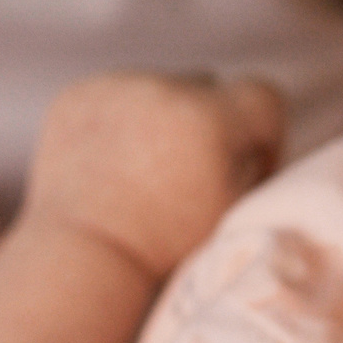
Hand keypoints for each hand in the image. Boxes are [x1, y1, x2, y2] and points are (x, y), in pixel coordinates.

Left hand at [26, 73, 286, 276]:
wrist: (84, 255)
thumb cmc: (166, 244)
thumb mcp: (234, 210)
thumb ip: (259, 167)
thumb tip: (259, 141)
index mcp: (208, 117)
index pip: (263, 95)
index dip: (264, 134)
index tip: (247, 168)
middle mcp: (162, 89)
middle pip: (209, 87)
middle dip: (212, 122)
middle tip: (193, 173)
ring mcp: (114, 87)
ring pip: (161, 87)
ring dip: (164, 117)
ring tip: (148, 170)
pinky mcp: (78, 95)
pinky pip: (117, 93)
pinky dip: (121, 118)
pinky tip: (114, 162)